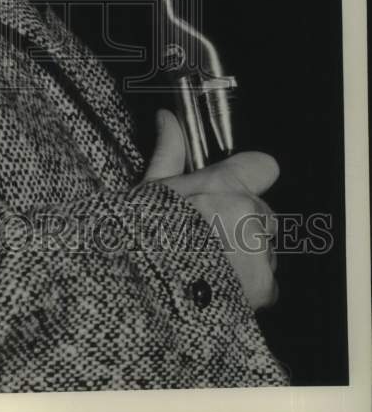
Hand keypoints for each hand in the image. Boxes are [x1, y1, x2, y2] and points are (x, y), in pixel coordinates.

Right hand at [143, 109, 278, 309]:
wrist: (150, 293)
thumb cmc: (145, 238)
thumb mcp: (152, 191)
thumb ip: (169, 153)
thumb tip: (167, 117)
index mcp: (224, 186)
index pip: (263, 167)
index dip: (252, 177)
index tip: (235, 188)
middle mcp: (249, 216)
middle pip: (263, 214)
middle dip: (243, 224)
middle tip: (207, 237)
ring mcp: (260, 253)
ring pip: (265, 249)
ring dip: (246, 257)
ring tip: (208, 268)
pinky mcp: (265, 287)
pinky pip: (267, 284)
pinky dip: (249, 289)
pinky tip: (219, 288)